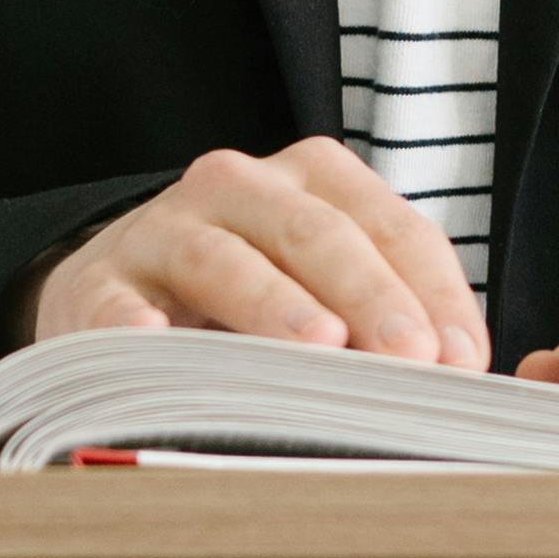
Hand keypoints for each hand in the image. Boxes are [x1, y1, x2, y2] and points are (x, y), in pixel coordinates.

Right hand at [28, 141, 490, 366]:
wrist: (114, 291)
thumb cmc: (245, 297)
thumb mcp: (322, 288)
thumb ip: (388, 317)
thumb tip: (459, 379)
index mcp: (312, 179)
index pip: (391, 227)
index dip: (435, 291)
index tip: (462, 360)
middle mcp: (238, 186)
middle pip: (316, 233)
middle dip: (371, 296)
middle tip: (409, 357)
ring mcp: (162, 229)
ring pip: (224, 257)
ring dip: (274, 303)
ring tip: (318, 346)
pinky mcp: (96, 283)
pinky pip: (116, 302)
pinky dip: (132, 323)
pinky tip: (155, 343)